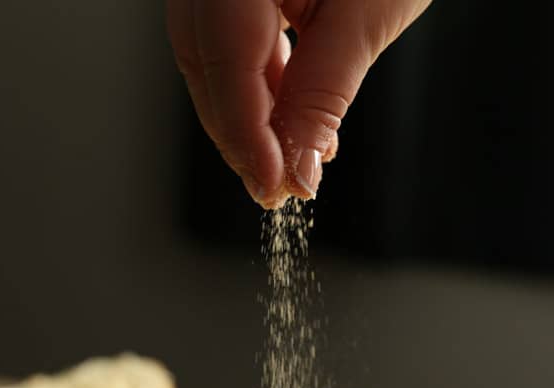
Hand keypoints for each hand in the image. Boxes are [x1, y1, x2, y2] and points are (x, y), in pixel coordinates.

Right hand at [167, 0, 431, 208]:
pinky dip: (260, 88)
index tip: (272, 185)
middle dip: (240, 134)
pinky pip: (232, 44)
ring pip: (213, 61)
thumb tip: (297, 169)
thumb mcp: (366, 11)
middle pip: (205, 64)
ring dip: (249, 118)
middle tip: (275, 185)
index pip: (224, 60)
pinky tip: (288, 118)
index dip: (244, 133)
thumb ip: (322, 93)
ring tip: (287, 159)